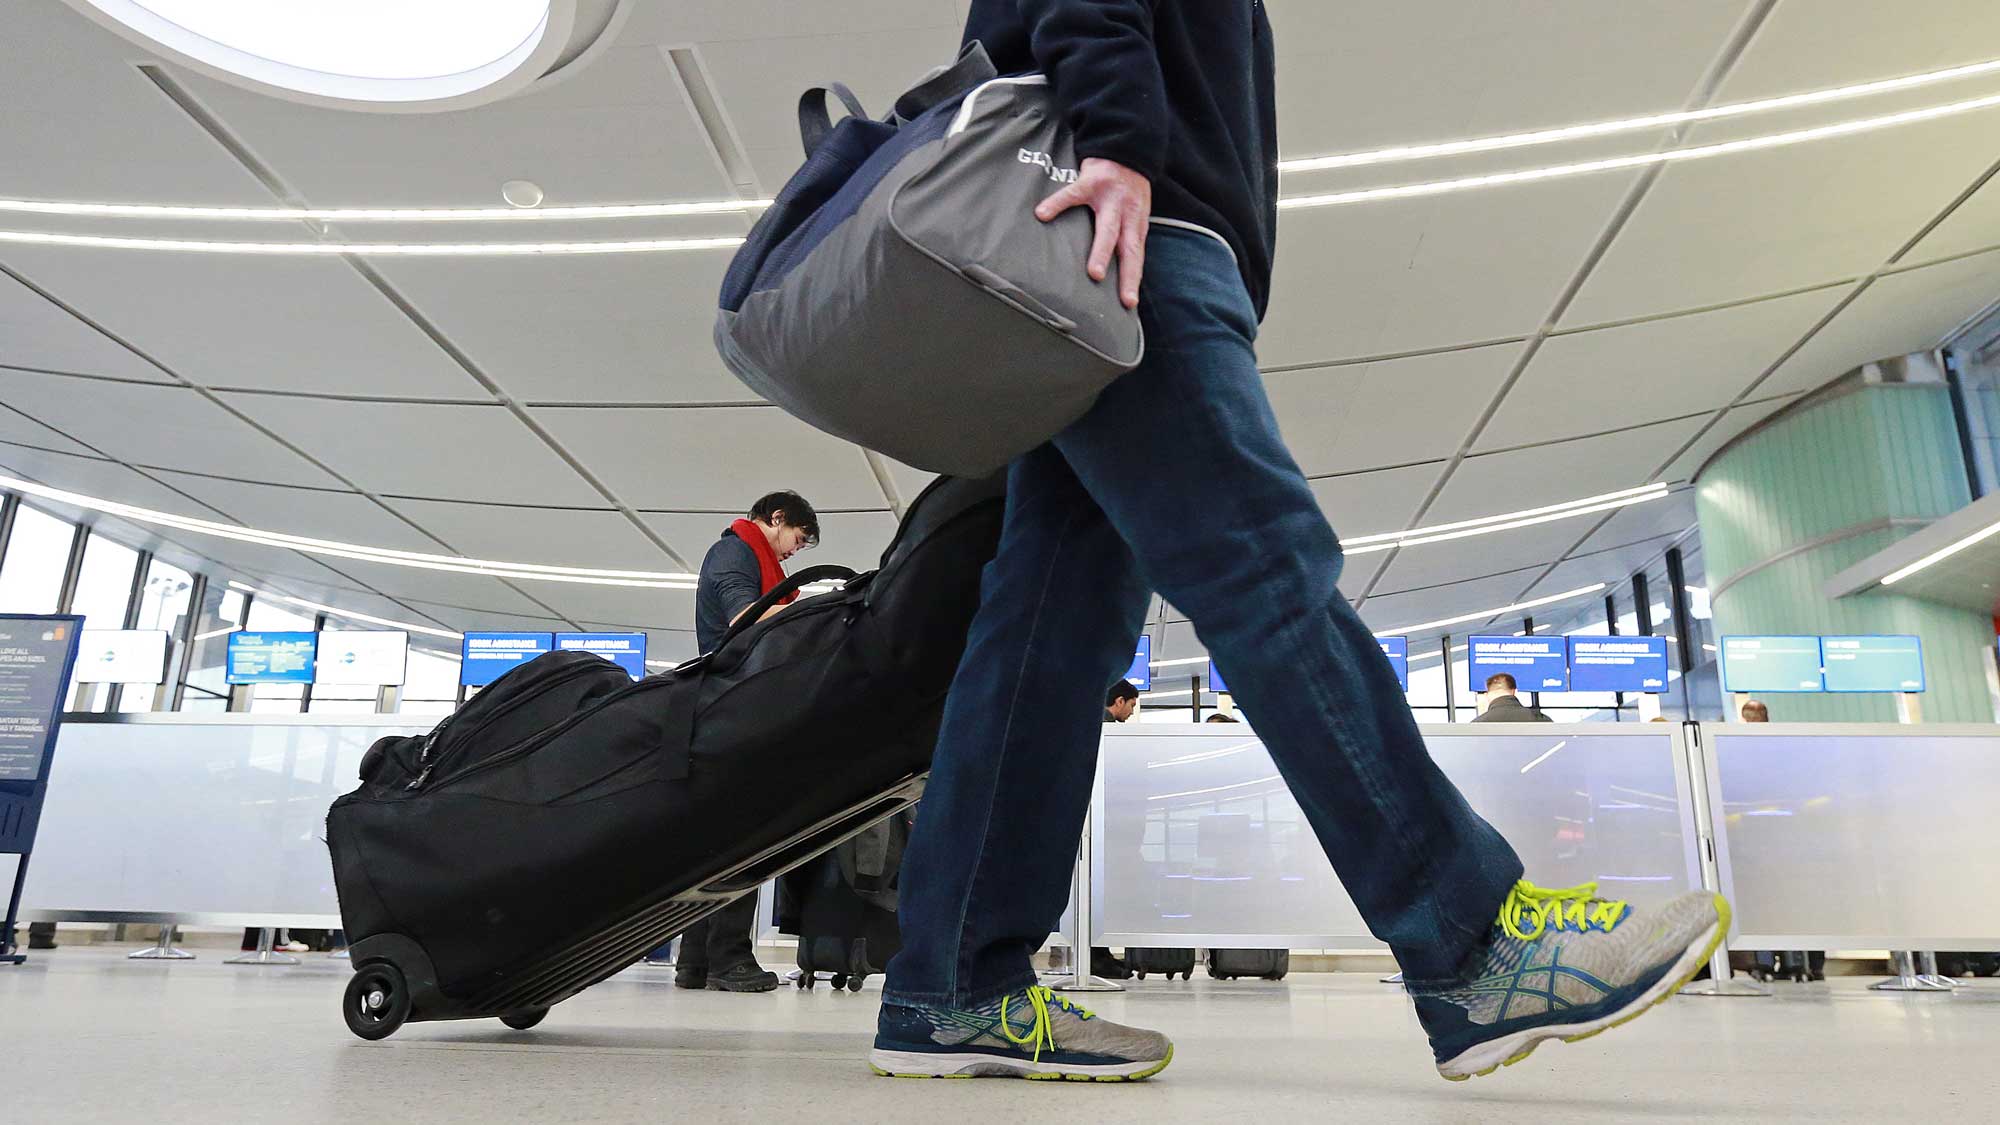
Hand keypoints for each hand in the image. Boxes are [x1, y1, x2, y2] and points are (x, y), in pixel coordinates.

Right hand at [1034, 157, 1151, 308]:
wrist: (1124, 145)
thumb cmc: (1125, 186)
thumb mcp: (1133, 209)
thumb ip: (1126, 232)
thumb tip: (1113, 264)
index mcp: (1135, 221)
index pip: (1137, 254)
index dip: (1134, 277)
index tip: (1129, 303)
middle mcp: (1127, 212)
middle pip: (1128, 246)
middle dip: (1126, 272)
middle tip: (1122, 297)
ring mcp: (1110, 196)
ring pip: (1108, 226)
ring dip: (1102, 251)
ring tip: (1093, 272)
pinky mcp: (1091, 180)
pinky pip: (1072, 194)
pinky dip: (1057, 203)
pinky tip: (1043, 214)